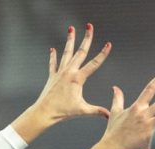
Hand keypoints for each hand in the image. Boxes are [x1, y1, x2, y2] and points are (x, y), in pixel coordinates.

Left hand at [13, 24, 110, 140]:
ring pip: (66, 53)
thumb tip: (110, 115)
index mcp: (77, 79)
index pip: (94, 64)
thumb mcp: (82, 111)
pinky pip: (53, 63)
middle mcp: (69, 72)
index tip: (108, 44)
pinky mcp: (52, 76)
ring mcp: (60, 72)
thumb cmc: (63, 112)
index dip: (102, 54)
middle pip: (80, 52)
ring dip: (70, 40)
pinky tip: (53, 49)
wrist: (44, 111)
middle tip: (90, 26)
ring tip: (71, 28)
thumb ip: (97, 111)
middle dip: (86, 38)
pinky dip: (53, 56)